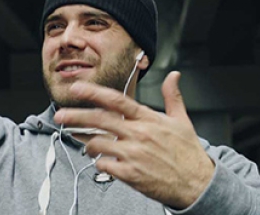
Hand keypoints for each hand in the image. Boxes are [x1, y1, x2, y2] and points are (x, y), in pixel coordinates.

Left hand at [54, 71, 214, 209]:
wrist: (199, 184)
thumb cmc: (188, 153)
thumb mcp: (182, 121)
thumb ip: (173, 97)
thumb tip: (173, 76)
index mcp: (148, 119)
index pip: (116, 101)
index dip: (94, 93)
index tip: (77, 88)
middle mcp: (138, 134)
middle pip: (100, 120)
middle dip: (76, 116)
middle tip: (60, 115)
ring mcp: (134, 155)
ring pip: (98, 144)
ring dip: (87, 144)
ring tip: (86, 145)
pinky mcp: (131, 174)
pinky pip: (104, 165)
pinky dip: (99, 163)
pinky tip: (102, 162)